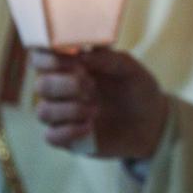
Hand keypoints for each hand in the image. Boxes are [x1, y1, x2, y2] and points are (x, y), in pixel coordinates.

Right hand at [31, 48, 168, 158]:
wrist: (151, 123)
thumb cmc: (137, 89)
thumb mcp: (129, 68)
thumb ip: (107, 58)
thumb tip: (82, 54)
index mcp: (70, 66)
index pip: (40, 57)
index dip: (47, 58)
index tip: (72, 60)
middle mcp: (61, 90)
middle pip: (41, 85)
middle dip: (64, 84)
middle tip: (91, 85)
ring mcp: (62, 115)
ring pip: (43, 111)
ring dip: (69, 109)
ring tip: (95, 109)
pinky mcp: (67, 139)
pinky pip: (51, 136)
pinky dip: (69, 131)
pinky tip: (90, 126)